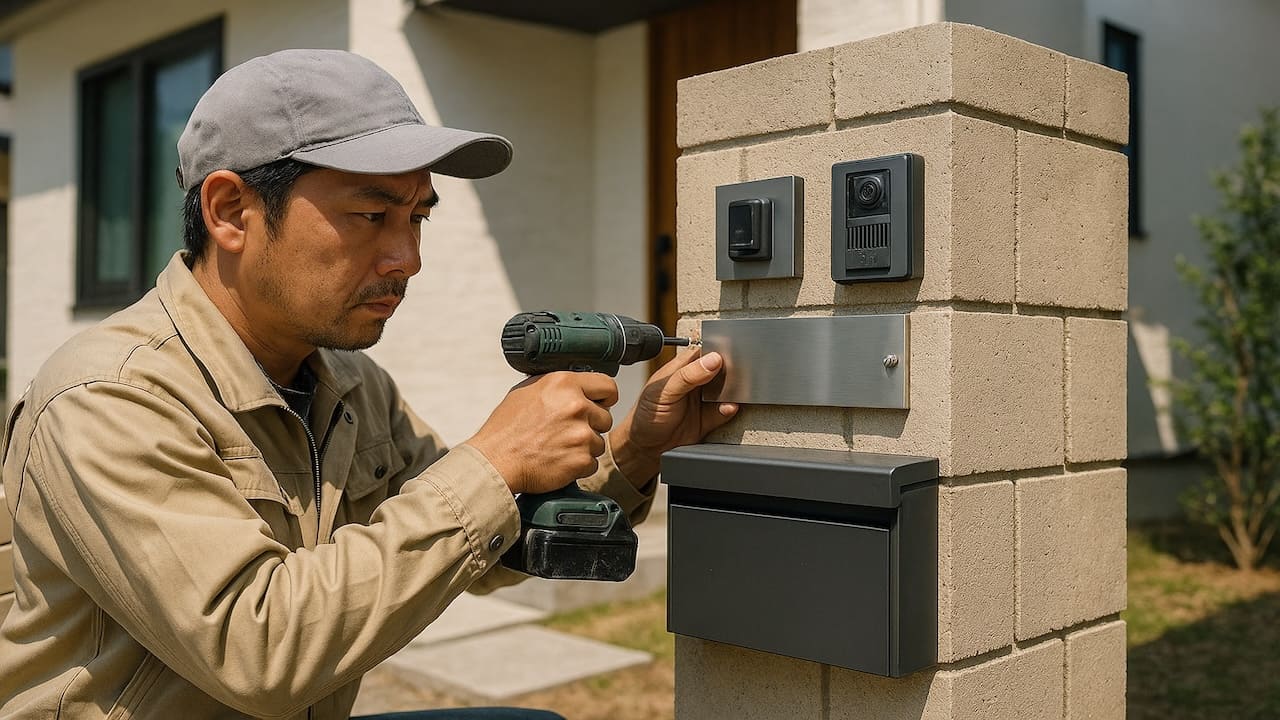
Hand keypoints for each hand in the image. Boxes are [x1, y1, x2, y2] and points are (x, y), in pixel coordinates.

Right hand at [465, 371, 618, 494]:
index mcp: (564, 384)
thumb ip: (557, 386)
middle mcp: (576, 406)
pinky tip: (559, 461)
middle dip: (591, 425)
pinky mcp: (582, 459)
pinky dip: (579, 465)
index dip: (604, 397)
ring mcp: (581, 434)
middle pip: (606, 417)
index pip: (608, 386)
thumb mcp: (527, 391)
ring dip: (584, 447)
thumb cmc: (506, 428)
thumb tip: (576, 385)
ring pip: (599, 441)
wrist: (495, 461)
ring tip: (558, 447)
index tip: (600, 404)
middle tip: (567, 431)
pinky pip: (592, 463)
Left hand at [611, 349, 738, 482]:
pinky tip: (729, 407)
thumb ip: (688, 375)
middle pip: (720, 370)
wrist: (646, 447)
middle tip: (735, 374)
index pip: (704, 353)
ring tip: (733, 391)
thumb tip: (712, 360)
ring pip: (726, 390)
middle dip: (730, 372)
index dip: (717, 352)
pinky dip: (729, 409)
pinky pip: (725, 411)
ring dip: (732, 391)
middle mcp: (695, 382)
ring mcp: (703, 400)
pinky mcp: (710, 418)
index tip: (727, 356)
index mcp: (682, 368)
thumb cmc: (646, 414)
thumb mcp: (664, 391)